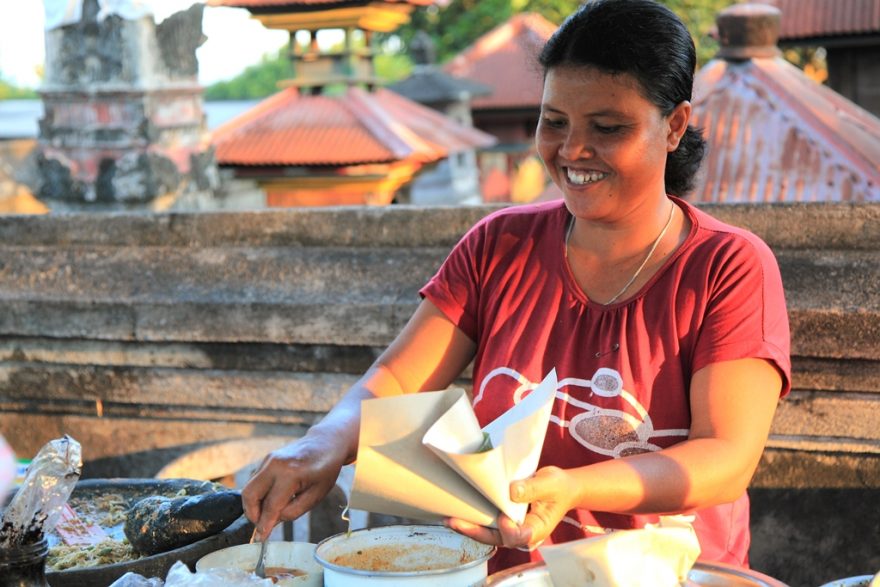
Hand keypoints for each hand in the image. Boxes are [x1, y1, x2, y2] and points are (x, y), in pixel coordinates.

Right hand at [241, 429, 346, 538]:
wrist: (326, 442)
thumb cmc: (325, 470)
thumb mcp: (316, 495)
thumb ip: (293, 511)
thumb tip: (271, 521)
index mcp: (291, 474)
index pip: (271, 505)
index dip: (265, 525)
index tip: (262, 538)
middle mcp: (275, 464)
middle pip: (250, 495)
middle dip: (252, 514)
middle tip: (263, 525)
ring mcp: (268, 459)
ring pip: (249, 488)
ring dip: (254, 505)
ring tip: (270, 513)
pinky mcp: (267, 459)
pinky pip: (255, 481)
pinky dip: (259, 494)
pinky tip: (273, 499)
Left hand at [446, 466, 573, 549]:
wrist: (562, 488)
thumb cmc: (559, 487)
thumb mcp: (550, 483)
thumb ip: (532, 488)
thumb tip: (512, 491)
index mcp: (538, 528)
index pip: (521, 536)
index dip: (509, 530)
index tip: (503, 516)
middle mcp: (523, 533)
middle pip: (498, 539)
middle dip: (476, 532)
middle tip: (455, 522)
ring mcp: (512, 528)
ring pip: (489, 534)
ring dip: (470, 527)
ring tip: (449, 519)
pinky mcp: (505, 521)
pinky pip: (488, 525)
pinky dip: (474, 520)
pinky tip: (458, 513)